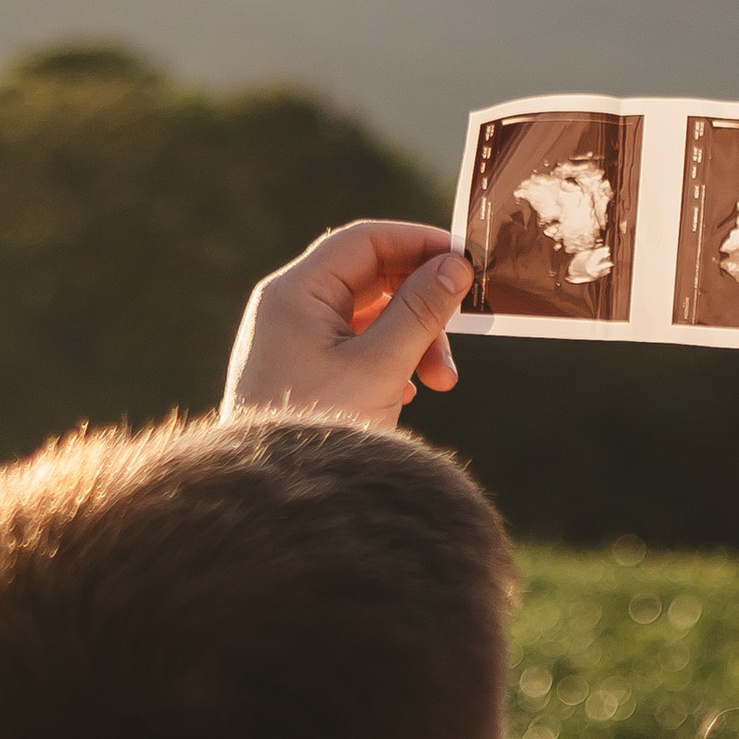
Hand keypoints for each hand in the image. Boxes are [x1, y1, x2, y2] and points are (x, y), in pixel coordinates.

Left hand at [220, 222, 473, 429]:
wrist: (275, 498)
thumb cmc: (319, 425)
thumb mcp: (380, 365)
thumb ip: (421, 310)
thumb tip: (456, 266)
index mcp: (295, 293)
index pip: (364, 240)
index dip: (418, 243)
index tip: (463, 261)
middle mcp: (290, 308)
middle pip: (371, 277)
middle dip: (422, 304)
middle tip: (462, 329)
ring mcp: (295, 341)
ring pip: (370, 316)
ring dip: (414, 339)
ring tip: (441, 381)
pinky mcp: (305, 371)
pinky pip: (358, 346)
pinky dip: (392, 359)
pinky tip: (410, 393)